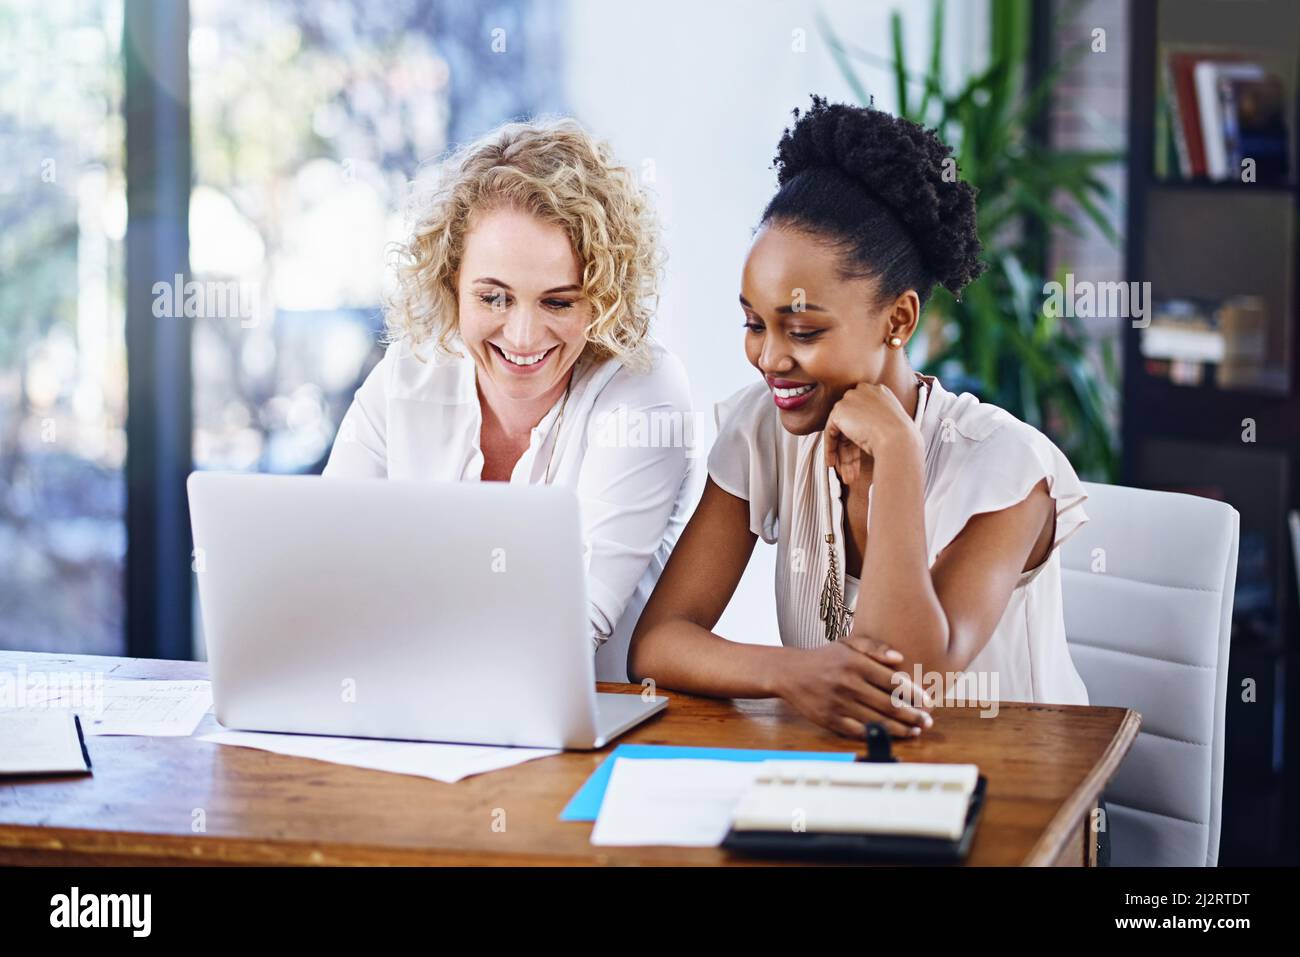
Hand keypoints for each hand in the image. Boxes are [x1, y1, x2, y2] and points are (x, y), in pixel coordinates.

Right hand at [773, 636, 934, 739]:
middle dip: (913, 716)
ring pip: (877, 721)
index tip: (929, 702)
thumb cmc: (825, 658)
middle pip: (889, 705)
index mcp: (855, 663)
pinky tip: (890, 736)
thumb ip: (874, 647)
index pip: (893, 681)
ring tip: (914, 731)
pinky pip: (859, 731)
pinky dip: (877, 735)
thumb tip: (899, 658)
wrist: (790, 672)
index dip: (915, 694)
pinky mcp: (830, 719)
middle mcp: (848, 683)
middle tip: (927, 721)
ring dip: (900, 729)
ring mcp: (838, 703)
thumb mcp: (848, 644)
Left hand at [824, 383, 921, 485]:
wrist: (898, 440)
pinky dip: (830, 448)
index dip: (860, 437)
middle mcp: (865, 391)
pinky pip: (830, 431)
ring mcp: (851, 398)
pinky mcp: (840, 410)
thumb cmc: (902, 438)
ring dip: (843, 455)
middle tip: (853, 470)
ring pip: (841, 429)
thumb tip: (864, 436)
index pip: (864, 415)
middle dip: (851, 450)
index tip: (860, 454)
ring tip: (847, 475)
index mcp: (880, 392)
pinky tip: (833, 463)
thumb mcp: (892, 426)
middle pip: (852, 423)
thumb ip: (877, 424)